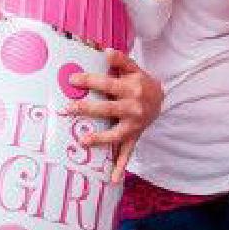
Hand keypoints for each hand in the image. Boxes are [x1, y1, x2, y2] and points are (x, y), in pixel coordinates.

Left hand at [62, 49, 162, 182]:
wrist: (160, 98)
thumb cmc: (140, 81)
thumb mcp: (133, 68)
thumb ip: (120, 60)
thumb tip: (106, 51)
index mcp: (131, 88)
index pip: (107, 84)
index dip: (89, 81)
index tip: (72, 80)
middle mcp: (134, 107)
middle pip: (107, 109)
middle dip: (86, 109)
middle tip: (68, 109)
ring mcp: (134, 124)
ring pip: (115, 134)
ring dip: (100, 138)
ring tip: (83, 141)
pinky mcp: (134, 136)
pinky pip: (127, 153)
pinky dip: (120, 166)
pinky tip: (112, 178)